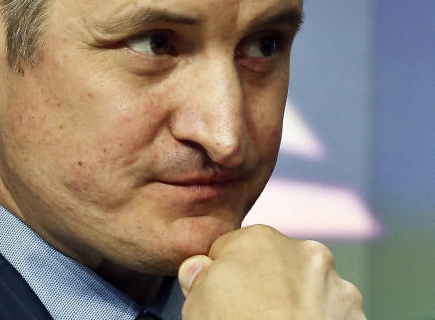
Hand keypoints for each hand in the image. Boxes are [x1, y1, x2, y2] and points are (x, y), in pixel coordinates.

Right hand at [178, 224, 364, 318]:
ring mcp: (335, 283)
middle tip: (251, 314)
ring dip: (297, 302)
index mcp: (259, 239)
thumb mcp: (194, 301)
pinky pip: (332, 310)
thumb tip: (198, 268)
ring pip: (309, 286)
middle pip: (276, 263)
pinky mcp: (356, 313)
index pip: (233, 248)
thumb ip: (196, 274)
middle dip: (266, 283)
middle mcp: (302, 252)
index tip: (222, 295)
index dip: (224, 274)